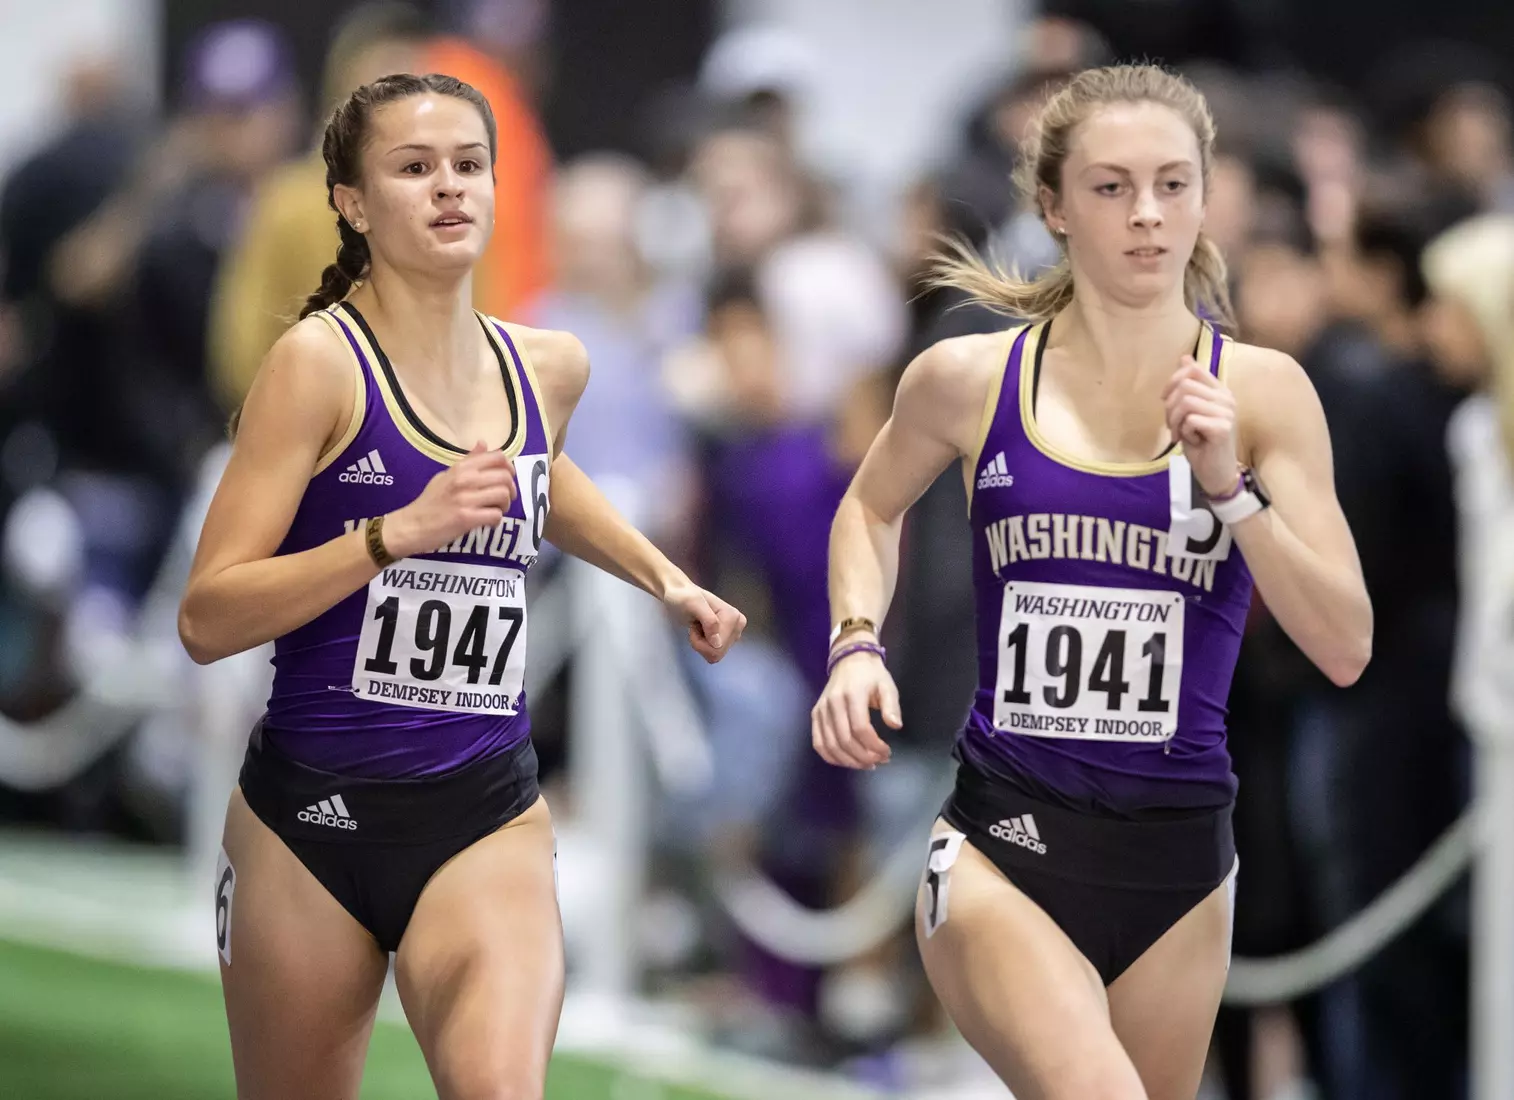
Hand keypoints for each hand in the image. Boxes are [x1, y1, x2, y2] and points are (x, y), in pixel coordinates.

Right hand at [383, 441, 517, 558]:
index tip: (507, 479)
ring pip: (503, 495)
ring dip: (504, 506)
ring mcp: (465, 498)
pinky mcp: (466, 518)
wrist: (411, 526)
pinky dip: (496, 520)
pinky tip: (488, 522)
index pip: (498, 458)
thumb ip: (468, 461)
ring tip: (495, 510)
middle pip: (505, 477)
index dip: (509, 468)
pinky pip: (495, 515)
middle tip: (503, 500)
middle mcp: (465, 479)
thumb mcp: (446, 475)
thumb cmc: (430, 502)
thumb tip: (483, 443)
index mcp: (461, 468)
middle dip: (511, 490)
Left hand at [663, 580, 745, 662]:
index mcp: (734, 617)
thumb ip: (708, 621)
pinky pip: (714, 653)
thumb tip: (718, 644)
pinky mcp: (727, 639)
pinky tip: (701, 631)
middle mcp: (738, 626)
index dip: (700, 641)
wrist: (679, 595)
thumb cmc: (683, 597)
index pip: (718, 647)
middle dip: (701, 643)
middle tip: (695, 626)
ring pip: (716, 655)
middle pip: (718, 653)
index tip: (694, 624)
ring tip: (698, 627)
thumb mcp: (692, 603)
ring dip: (701, 644)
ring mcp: (733, 633)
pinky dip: (703, 645)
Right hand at [812, 649, 898, 768]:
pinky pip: (819, 743)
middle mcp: (833, 703)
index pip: (860, 728)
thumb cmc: (871, 675)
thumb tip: (895, 725)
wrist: (849, 659)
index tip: (887, 753)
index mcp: (852, 695)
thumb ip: (892, 706)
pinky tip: (846, 761)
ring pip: (831, 745)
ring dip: (849, 761)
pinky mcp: (815, 715)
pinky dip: (831, 757)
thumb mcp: (887, 686)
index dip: (874, 746)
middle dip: (863, 757)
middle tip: (879, 761)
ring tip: (866, 764)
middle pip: (845, 740)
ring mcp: (821, 710)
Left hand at [1162, 354, 1239, 495]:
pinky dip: (1184, 432)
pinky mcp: (1223, 427)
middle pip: (1185, 386)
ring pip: (1186, 402)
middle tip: (1173, 425)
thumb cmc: (1202, 443)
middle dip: (1170, 407)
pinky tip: (1191, 441)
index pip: (1193, 370)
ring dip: (1175, 420)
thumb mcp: (1190, 412)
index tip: (1165, 399)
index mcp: (1220, 391)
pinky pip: (1191, 419)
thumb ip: (1189, 387)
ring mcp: (1227, 412)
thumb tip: (1184, 358)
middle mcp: (1226, 398)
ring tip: (1180, 433)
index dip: (1172, 381)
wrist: (1215, 472)